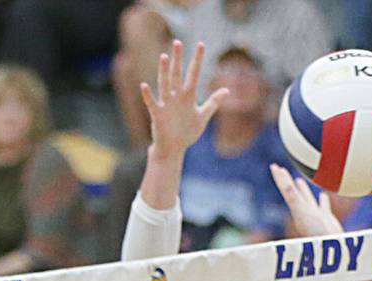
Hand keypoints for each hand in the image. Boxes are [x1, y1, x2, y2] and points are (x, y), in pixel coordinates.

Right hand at [141, 40, 226, 161]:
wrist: (174, 148)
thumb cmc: (187, 132)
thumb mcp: (202, 117)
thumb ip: (213, 102)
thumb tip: (227, 90)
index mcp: (188, 96)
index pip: (194, 74)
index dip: (197, 60)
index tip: (201, 44)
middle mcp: (176, 97)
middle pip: (177, 74)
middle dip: (178, 59)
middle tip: (177, 42)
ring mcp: (166, 104)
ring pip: (164, 84)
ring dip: (163, 71)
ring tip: (163, 57)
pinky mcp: (157, 115)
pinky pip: (152, 103)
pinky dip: (148, 95)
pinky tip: (144, 85)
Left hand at [270, 165, 342, 237]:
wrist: (331, 248)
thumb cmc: (316, 230)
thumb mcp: (302, 210)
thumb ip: (293, 197)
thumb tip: (284, 183)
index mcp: (296, 208)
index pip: (286, 189)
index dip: (280, 178)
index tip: (273, 166)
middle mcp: (303, 211)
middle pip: (293, 192)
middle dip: (287, 181)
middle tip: (281, 170)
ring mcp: (314, 216)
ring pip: (307, 199)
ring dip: (303, 190)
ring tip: (299, 180)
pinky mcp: (325, 220)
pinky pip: (323, 207)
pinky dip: (322, 201)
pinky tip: (323, 195)